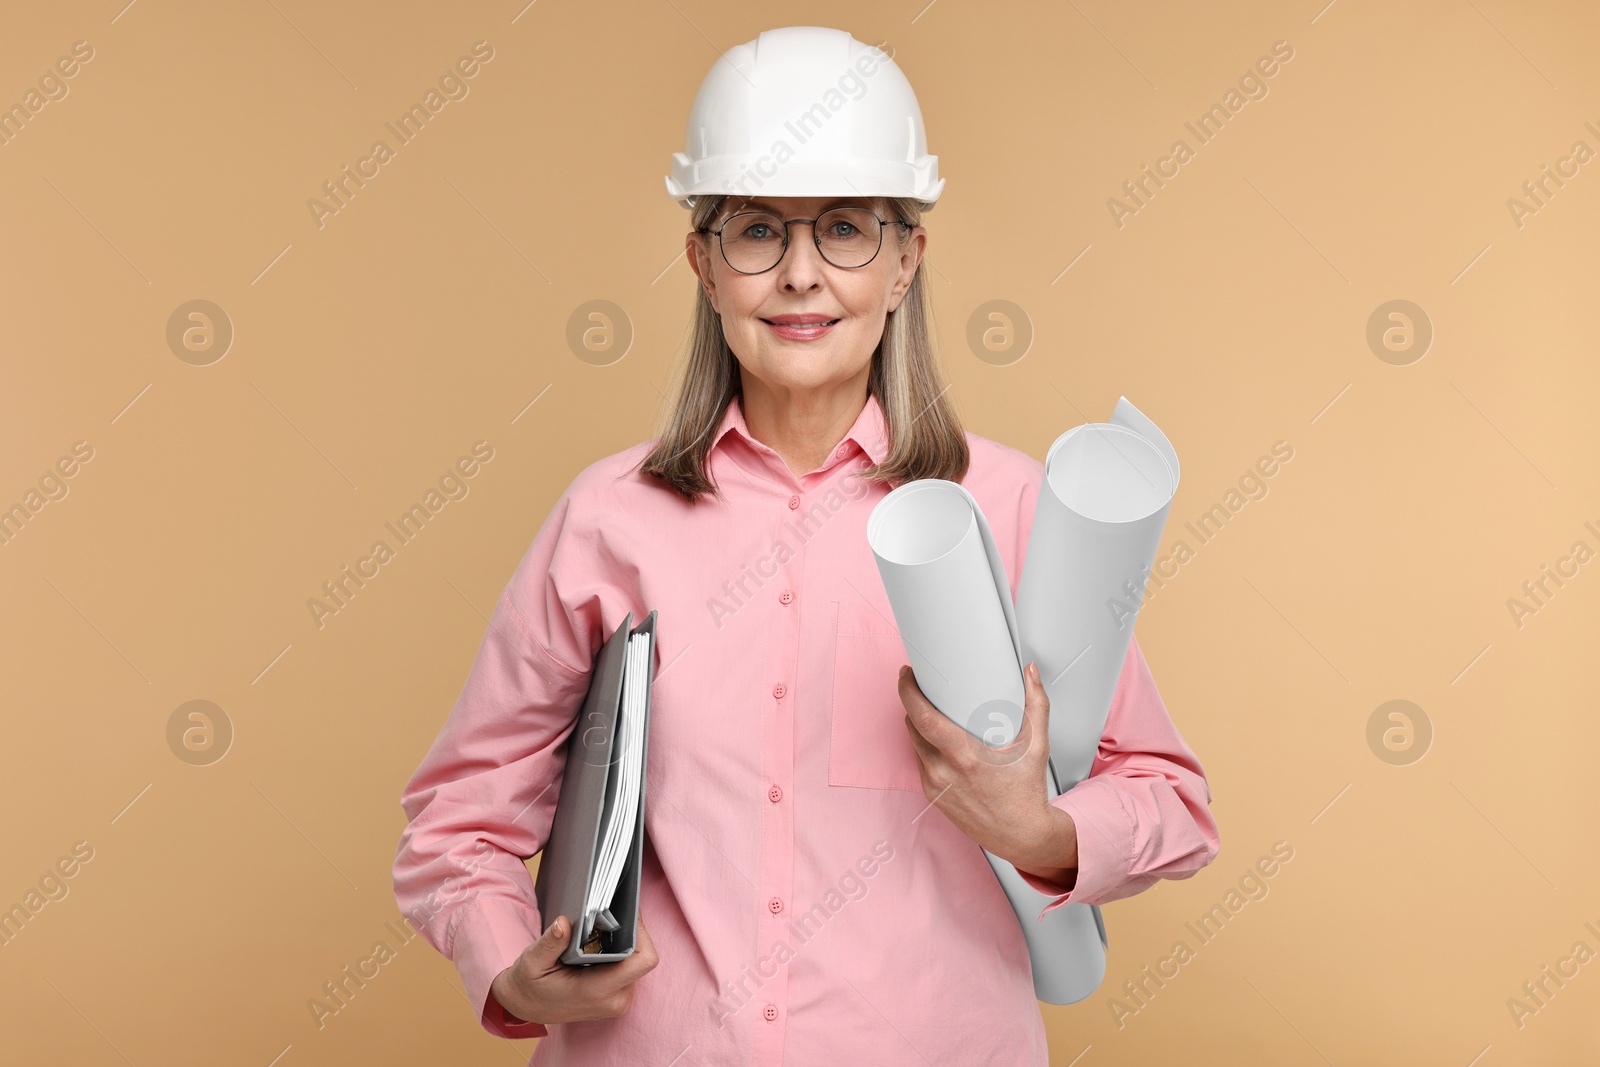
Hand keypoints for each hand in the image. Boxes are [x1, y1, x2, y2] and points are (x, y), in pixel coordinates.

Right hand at [489, 910, 658, 1025]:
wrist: (527, 1006)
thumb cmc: (529, 984)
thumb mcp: (532, 961)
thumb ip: (550, 943)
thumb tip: (563, 922)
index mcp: (597, 991)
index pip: (643, 960)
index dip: (642, 934)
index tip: (627, 914)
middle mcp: (614, 1000)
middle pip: (642, 958)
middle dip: (631, 934)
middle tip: (611, 915)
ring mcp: (618, 1001)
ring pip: (638, 963)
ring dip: (624, 944)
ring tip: (602, 930)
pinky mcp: (618, 998)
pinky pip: (631, 970)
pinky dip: (620, 954)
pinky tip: (601, 944)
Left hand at [900, 660, 1076, 876]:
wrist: (1022, 836)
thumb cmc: (1027, 794)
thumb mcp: (1036, 745)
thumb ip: (1036, 704)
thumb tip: (1031, 673)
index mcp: (965, 757)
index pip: (923, 718)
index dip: (908, 692)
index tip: (907, 675)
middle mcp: (944, 772)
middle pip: (912, 726)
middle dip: (912, 702)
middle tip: (919, 684)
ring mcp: (935, 786)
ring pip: (914, 743)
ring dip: (917, 724)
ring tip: (928, 708)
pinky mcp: (932, 796)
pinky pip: (920, 762)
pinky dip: (925, 746)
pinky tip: (935, 738)